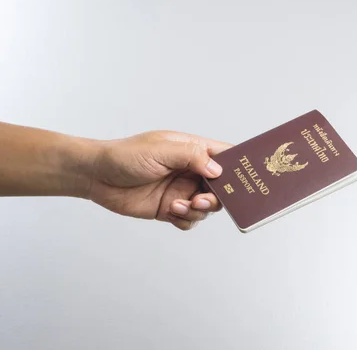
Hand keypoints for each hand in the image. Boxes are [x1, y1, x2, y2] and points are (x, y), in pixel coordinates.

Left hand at [89, 130, 231, 229]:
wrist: (96, 177)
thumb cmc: (125, 156)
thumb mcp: (160, 150)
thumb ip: (191, 156)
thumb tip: (218, 169)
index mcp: (192, 150)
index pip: (225, 155)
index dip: (239, 166)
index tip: (246, 179)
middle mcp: (191, 171)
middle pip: (221, 187)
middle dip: (219, 196)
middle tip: (204, 199)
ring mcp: (182, 190)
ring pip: (207, 206)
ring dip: (198, 209)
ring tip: (180, 205)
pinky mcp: (170, 209)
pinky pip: (190, 220)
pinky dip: (186, 219)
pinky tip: (171, 212)